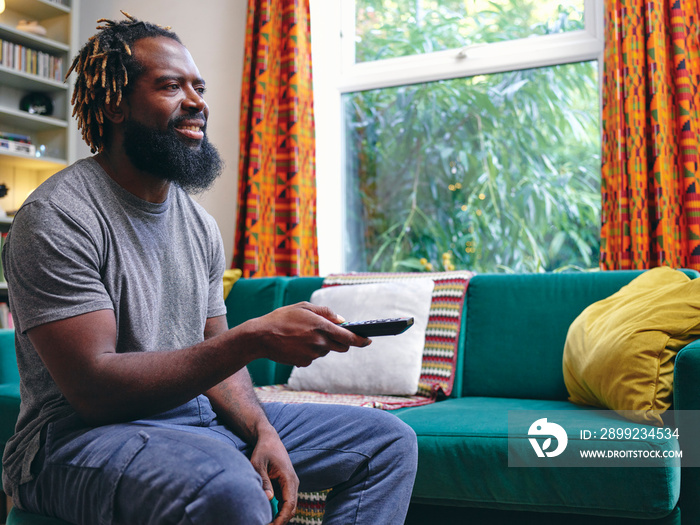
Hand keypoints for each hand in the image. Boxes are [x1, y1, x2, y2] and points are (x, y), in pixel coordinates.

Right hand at [249, 302, 370, 366]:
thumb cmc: (282, 318)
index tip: (368, 341)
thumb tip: (342, 320)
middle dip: (341, 342)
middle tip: (330, 333)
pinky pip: (313, 357)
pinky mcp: (304, 363)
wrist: (261, 336)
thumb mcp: (303, 307)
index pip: (349, 337)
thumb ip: (325, 312)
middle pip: (341, 347)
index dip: (361, 340)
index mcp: (322, 326)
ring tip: (303, 335)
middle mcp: (319, 342)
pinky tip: (296, 344)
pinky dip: (309, 351)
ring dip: (322, 344)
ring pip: (326, 351)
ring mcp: (312, 354)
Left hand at [249, 428, 298, 524]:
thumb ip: (264, 481)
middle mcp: (293, 483)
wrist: (269, 439)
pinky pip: (285, 502)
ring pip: (289, 507)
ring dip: (279, 517)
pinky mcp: (286, 485)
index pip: (289, 504)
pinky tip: (267, 515)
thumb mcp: (258, 464)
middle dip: (280, 521)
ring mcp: (290, 484)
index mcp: (289, 478)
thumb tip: (268, 498)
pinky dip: (278, 510)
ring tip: (265, 522)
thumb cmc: (263, 450)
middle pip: (291, 509)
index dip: (281, 519)